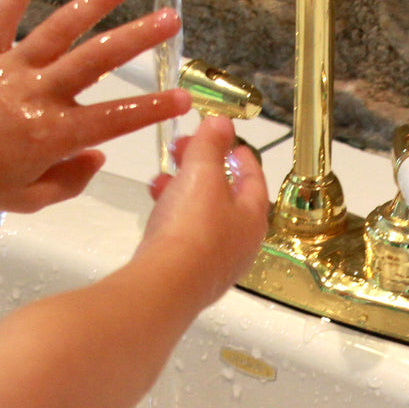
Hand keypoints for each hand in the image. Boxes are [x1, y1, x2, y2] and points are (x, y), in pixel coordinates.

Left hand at [0, 0, 191, 211]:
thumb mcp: (28, 198)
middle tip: (170, 19)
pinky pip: (3, 20)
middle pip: (97, 60)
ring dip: (92, 3)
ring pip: (59, 30)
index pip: (115, 119)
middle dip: (138, 38)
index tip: (184, 98)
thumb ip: (68, 181)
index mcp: (56, 133)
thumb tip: (95, 157)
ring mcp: (15, 68)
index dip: (152, 109)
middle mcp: (42, 94)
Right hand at [137, 115, 268, 310]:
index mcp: (253, 217)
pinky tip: (155, 208)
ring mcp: (215, 263)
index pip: (254, 178)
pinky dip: (173, 216)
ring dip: (183, 191)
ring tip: (161, 178)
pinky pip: (185, 237)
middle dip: (203, 169)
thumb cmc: (192, 227)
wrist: (165, 284)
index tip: (224, 139)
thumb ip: (210, 144)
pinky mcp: (190, 275)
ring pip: (202, 216)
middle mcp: (241, 243)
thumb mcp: (202, 172)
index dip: (239, 154)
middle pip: (226, 196)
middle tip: (182, 150)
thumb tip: (222, 123)